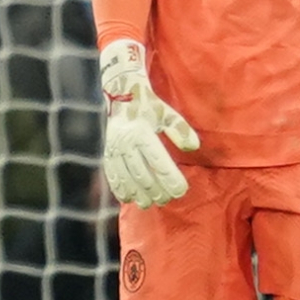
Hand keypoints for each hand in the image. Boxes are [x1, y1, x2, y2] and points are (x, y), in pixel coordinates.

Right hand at [98, 40, 200, 207]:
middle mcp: (125, 142)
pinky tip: (128, 198)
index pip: (158, 162)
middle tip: (167, 200)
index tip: (181, 190)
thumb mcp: (167, 114)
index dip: (170, 179)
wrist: (119, 95)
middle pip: (142, 174)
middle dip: (156, 190)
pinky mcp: (106, 153)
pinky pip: (111, 174)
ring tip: (149, 203)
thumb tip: (194, 147)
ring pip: (126, 177)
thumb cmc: (148, 106)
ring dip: (138, 193)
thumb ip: (180, 130)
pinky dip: (119, 188)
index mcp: (142, 133)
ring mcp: (113, 149)